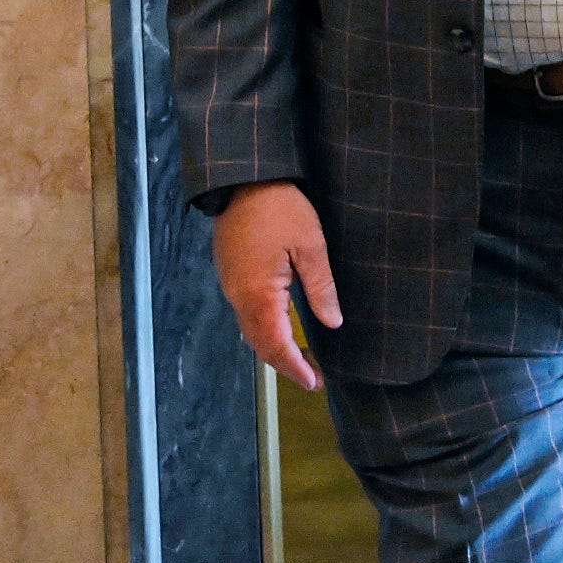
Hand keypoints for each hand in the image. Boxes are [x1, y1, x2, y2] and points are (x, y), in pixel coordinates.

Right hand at [213, 181, 343, 392]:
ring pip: (249, 331)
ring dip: (272, 348)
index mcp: (259, 294)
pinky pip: (245, 315)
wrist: (245, 180)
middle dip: (284, 364)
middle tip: (311, 377)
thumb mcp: (311, 246)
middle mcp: (238, 297)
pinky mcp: (229, 275)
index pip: (277, 344)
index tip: (314, 383)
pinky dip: (262, 330)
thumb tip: (333, 322)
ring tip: (298, 359)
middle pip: (260, 344)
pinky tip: (279, 329)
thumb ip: (321, 288)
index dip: (295, 367)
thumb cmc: (282, 209)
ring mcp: (230, 286)